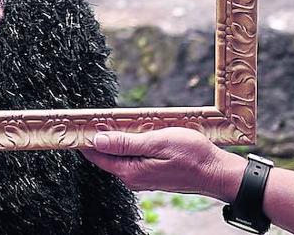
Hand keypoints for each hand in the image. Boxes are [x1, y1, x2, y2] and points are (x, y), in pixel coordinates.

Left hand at [81, 127, 243, 200]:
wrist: (218, 172)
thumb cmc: (192, 155)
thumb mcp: (157, 142)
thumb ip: (125, 143)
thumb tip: (97, 140)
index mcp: (130, 171)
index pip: (96, 155)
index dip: (84, 138)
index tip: (74, 123)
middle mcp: (133, 178)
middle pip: (106, 154)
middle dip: (98, 135)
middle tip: (92, 115)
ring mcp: (142, 177)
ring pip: (119, 155)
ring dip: (115, 138)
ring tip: (110, 119)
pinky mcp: (151, 173)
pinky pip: (131, 156)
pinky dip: (128, 143)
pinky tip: (132, 131)